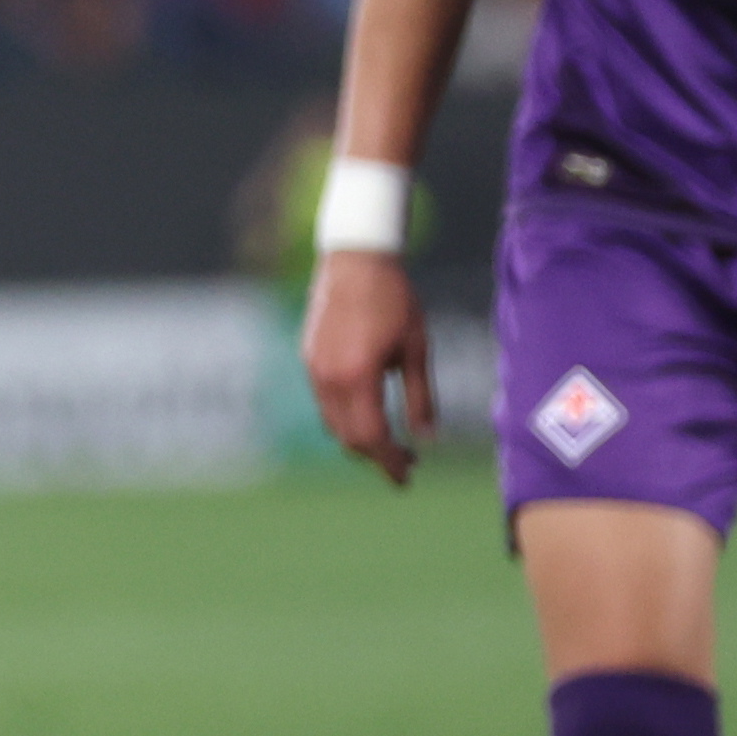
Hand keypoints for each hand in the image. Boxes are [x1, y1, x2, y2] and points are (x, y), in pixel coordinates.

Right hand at [301, 247, 434, 484]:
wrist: (356, 259)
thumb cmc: (394, 299)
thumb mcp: (417, 349)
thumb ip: (420, 397)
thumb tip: (427, 439)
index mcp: (357, 377)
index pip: (371, 436)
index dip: (390, 462)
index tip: (408, 476)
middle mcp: (328, 378)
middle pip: (348, 437)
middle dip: (376, 456)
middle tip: (406, 463)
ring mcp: (314, 369)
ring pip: (333, 423)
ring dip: (360, 439)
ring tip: (390, 441)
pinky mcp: (309, 359)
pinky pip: (325, 403)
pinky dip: (346, 418)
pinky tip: (369, 411)